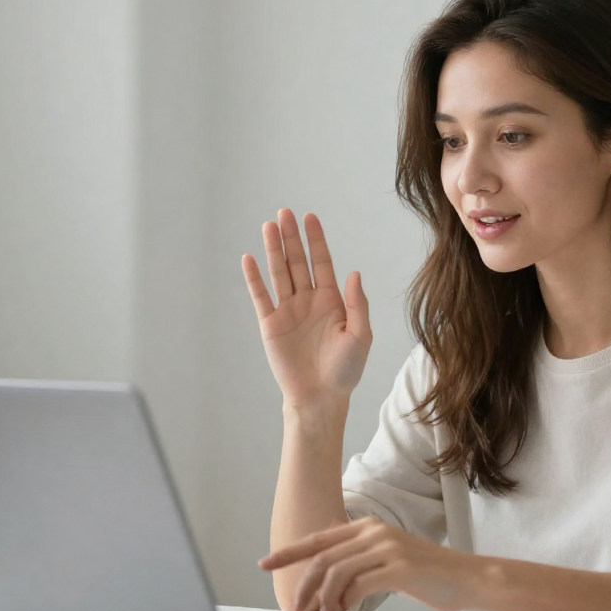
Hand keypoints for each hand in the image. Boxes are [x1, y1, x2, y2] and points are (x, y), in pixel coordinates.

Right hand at [241, 209, 371, 406]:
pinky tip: (249, 258)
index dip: (316, 240)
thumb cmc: (345, 371)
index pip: (322, 262)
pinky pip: (261, 296)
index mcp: (331, 300)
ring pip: (279, 273)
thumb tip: (353, 272)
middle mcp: (308, 301)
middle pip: (298, 262)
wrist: (320, 397)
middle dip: (292, 237)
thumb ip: (357, 304)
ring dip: (273, 249)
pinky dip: (254, 278)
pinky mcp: (271, 325)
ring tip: (268, 226)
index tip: (310, 217)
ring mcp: (288, 311)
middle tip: (284, 213)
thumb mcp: (360, 336)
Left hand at [259, 517, 481, 610]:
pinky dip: (344, 601)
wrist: (467, 577)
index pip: (318, 539)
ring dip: (323, 598)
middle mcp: (375, 532)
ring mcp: (387, 548)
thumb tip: (324, 576)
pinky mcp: (399, 568)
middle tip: (297, 608)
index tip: (265, 564)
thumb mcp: (387, 558)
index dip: (288, 552)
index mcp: (368, 527)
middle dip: (303, 586)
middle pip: (322, 558)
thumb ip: (358, 559)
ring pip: (335, 572)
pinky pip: (358, 585)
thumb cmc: (426, 573)